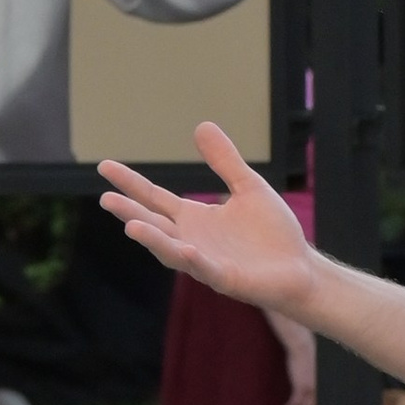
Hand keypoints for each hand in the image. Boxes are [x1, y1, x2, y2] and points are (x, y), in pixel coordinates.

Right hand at [98, 125, 314, 314]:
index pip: (154, 198)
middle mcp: (192, 240)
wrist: (300, 268)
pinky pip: (206, 268)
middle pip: (154, 224)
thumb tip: (201, 125)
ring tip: (131, 226)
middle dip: (130, 213)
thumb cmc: (272, 233)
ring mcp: (206, 261)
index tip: (104, 166)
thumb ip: (225, 161)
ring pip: (171, 251)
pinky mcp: (226, 279)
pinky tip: (186, 248)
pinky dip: (195, 259)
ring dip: (153, 240)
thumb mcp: (248, 187)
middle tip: (105, 199)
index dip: (130, 183)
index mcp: (194, 218)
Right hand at [267, 311, 317, 404]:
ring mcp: (312, 388)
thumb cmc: (308, 353)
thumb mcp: (315, 366)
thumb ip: (316, 376)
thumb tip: (312, 380)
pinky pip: (296, 404)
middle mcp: (321, 388)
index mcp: (325, 384)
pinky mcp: (301, 387)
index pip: (326, 403)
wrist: (301, 344)